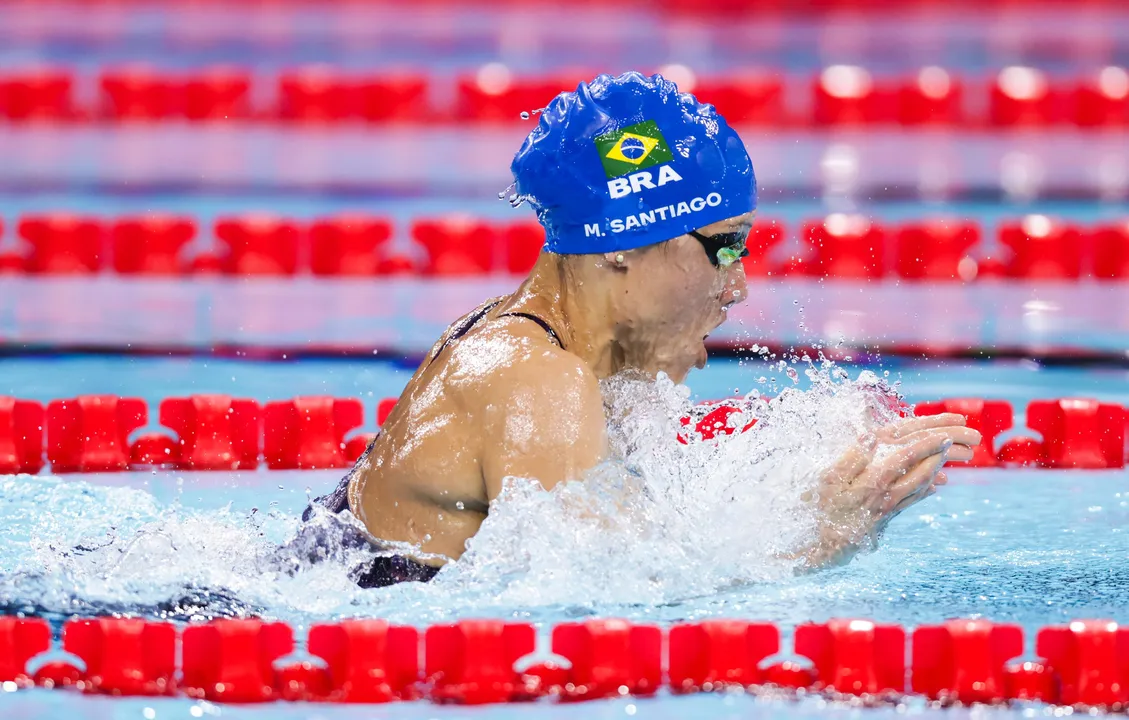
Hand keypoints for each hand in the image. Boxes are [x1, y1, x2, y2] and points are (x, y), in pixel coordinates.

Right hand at [797, 413, 980, 569]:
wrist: (821, 549)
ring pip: (918, 488)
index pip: (906, 458)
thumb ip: (850, 459)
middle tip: (952, 445)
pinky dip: (923, 493)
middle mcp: (886, 495)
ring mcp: (887, 510)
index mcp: (873, 481)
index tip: (944, 436)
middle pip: (919, 473)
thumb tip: (870, 437)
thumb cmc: (821, 510)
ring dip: (933, 472)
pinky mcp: (884, 521)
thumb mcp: (828, 481)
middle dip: (937, 458)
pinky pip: (910, 503)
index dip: (926, 445)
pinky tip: (931, 489)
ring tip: (944, 461)